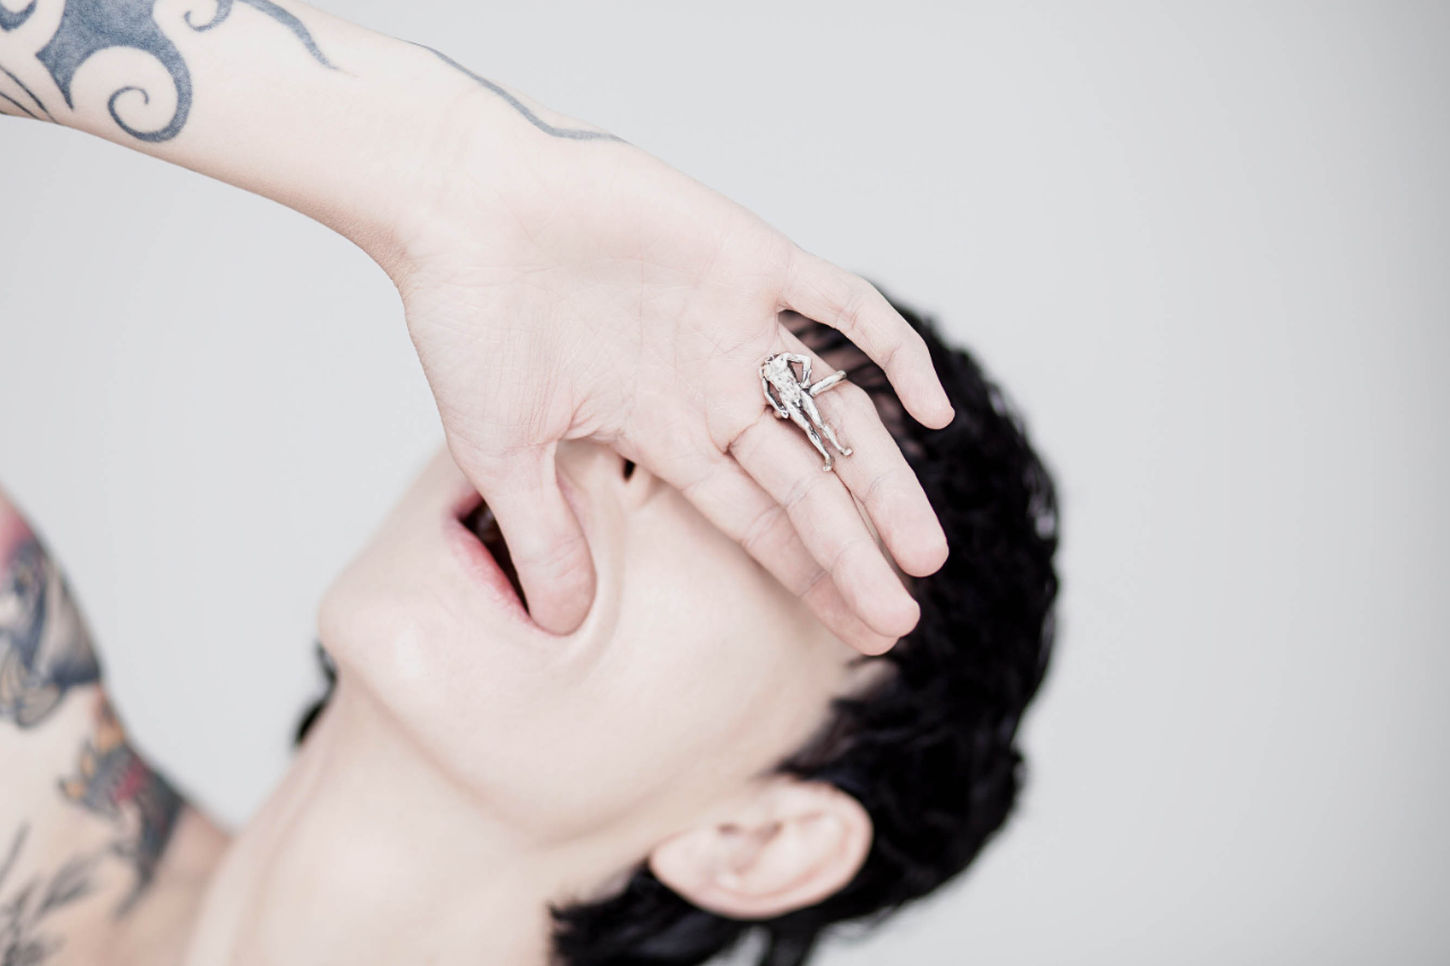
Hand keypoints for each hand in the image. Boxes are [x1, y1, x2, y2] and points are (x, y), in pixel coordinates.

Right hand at [386, 115, 953, 650]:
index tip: (862, 631)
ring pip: (835, 412)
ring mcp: (737, 325)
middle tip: (904, 618)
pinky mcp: (748, 257)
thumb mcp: (501, 450)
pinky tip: (933, 409)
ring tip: (923, 552)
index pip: (762, 523)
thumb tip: (564, 628)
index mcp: (667, 433)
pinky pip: (842, 303)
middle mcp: (714, 388)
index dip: (813, 578)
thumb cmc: (469, 321)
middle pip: (810, 484)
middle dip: (857, 551)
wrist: (462, 205)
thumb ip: (545, 535)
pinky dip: (891, 349)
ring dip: (883, 480)